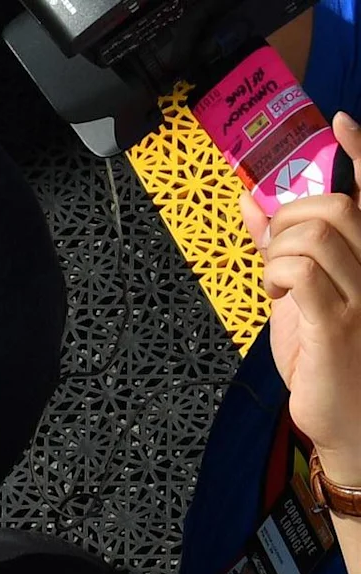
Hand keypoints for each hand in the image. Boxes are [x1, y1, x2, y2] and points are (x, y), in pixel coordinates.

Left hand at [255, 114, 360, 465]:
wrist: (352, 424)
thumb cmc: (328, 359)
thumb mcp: (303, 296)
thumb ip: (282, 247)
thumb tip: (252, 201)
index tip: (341, 120)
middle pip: (336, 208)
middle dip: (289, 216)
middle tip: (274, 249)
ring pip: (316, 236)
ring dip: (277, 252)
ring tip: (277, 283)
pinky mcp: (342, 326)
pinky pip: (302, 274)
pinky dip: (276, 275)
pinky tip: (277, 296)